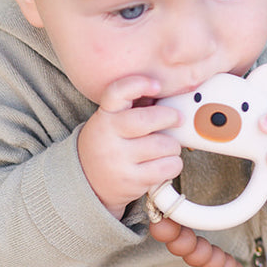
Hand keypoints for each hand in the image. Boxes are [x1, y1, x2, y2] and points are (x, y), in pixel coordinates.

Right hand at [78, 75, 183, 216]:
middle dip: (171, 117)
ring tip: (166, 148)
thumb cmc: (109, 146)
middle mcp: (109, 137)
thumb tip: (170, 99)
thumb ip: (134, 109)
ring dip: (173, 146)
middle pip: (149, 120)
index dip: (139, 84)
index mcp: (105, 117)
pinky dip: (174, 164)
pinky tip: (165, 163)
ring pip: (165, 145)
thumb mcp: (110, 122)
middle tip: (177, 119)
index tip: (156, 85)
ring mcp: (120, 161)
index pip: (117, 92)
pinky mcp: (133, 180)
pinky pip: (169, 167)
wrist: (89, 182)